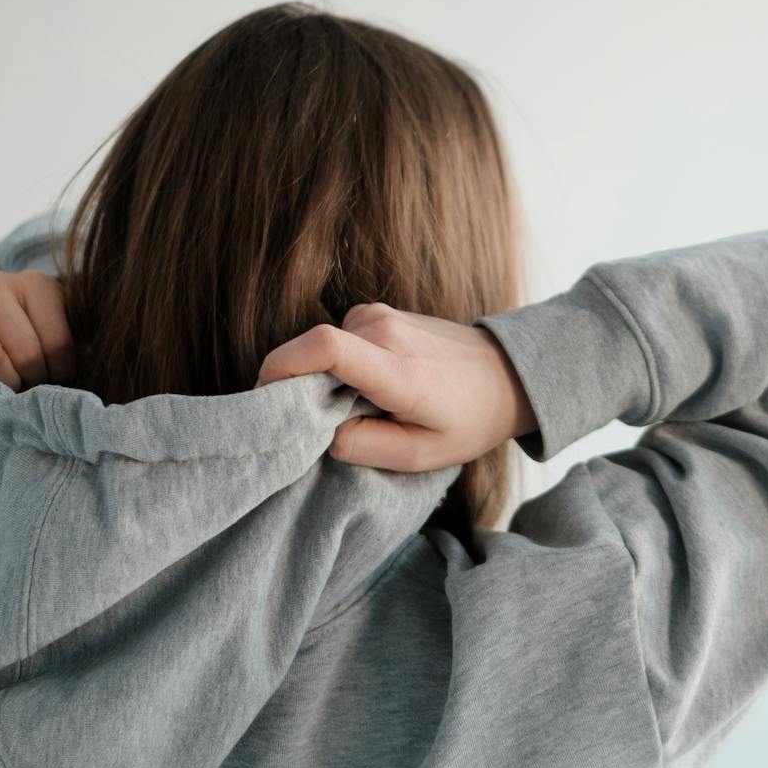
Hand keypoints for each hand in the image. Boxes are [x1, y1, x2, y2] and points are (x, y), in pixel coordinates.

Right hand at [254, 301, 536, 470]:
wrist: (505, 376)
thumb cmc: (467, 420)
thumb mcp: (420, 454)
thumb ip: (363, 447)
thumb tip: (319, 433)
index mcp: (398, 370)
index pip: (325, 348)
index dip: (280, 366)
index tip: (262, 397)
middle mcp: (385, 330)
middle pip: (313, 353)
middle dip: (301, 390)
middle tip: (325, 426)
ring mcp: (382, 315)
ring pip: (323, 349)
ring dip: (325, 380)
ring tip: (363, 408)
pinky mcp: (378, 312)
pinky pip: (338, 341)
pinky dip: (338, 367)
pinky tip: (369, 387)